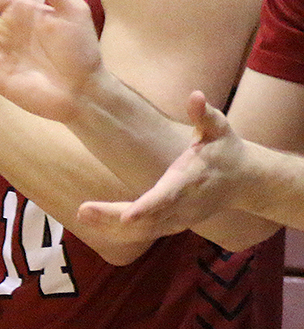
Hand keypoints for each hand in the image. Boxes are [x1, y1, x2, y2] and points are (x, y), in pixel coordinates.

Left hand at [76, 91, 237, 242]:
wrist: (246, 181)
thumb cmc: (227, 150)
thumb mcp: (220, 129)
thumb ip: (206, 115)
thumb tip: (196, 95)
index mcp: (191, 181)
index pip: (167, 198)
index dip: (147, 208)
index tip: (126, 216)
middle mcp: (184, 205)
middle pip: (148, 219)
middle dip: (114, 218)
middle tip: (83, 211)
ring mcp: (180, 219)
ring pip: (143, 231)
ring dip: (110, 227)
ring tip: (81, 215)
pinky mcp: (174, 224)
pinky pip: (144, 233)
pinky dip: (119, 232)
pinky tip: (92, 222)